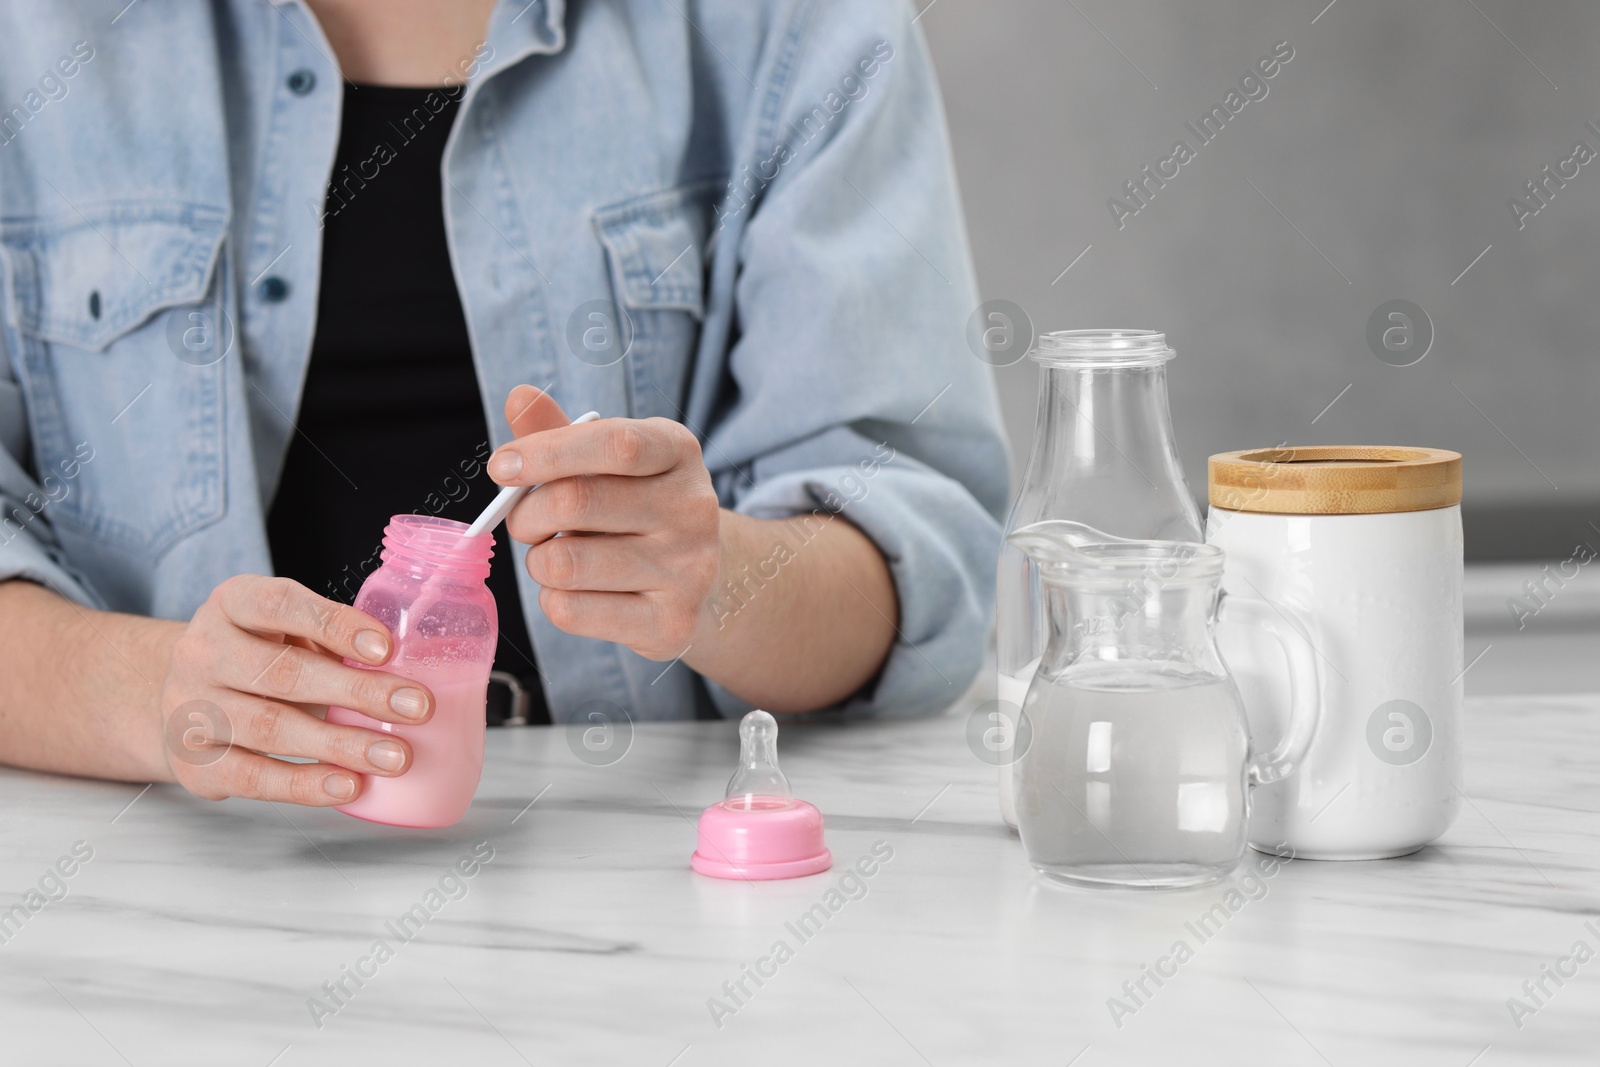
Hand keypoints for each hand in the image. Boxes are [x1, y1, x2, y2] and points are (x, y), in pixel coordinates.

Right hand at [160, 575, 434, 803]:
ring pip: (269, 727)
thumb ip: (333, 638)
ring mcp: (189, 708)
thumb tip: (414, 662)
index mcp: (231, 604)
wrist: (185, 697)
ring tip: (396, 756)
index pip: (280, 605)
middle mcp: (202, 652)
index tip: (387, 648)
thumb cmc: (259, 656)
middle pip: (283, 673)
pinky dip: (304, 785)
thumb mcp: (285, 629)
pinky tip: (348, 786)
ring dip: (340, 745)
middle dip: (358, 691)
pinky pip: (252, 777)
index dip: (335, 625)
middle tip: (418, 707)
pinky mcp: (193, 763)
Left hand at [488, 385, 721, 659]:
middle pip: (576, 502)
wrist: (706, 578)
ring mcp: (688, 570)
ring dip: (538, 561)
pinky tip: (577, 590)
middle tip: (522, 521)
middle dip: (526, 514)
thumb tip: (519, 397)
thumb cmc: (640, 507)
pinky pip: (572, 610)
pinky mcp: (670, 624)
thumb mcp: (612, 461)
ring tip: (556, 556)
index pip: (613, 444)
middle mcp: (693, 508)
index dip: (546, 452)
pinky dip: (554, 599)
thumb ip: (564, 433)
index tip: (501, 467)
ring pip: (565, 563)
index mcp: (678, 452)